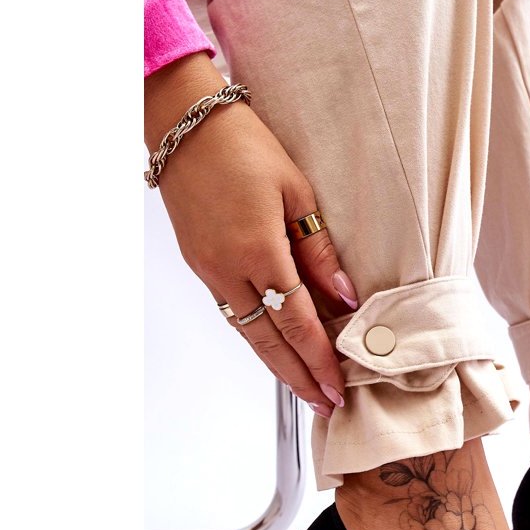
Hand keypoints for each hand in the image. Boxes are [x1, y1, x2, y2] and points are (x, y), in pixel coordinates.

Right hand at [145, 52, 358, 416]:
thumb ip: (320, 252)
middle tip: (325, 404)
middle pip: (268, 342)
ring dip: (276, 363)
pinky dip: (256, 336)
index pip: (296, 322)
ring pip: (246, 332)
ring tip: (304, 387)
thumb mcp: (297, 193)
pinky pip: (232, 311)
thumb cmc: (245, 147)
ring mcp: (208, 269)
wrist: (184, 124)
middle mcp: (227, 269)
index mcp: (258, 252)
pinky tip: (274, 348)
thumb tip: (345, 297)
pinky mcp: (198, 263)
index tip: (338, 386)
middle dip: (299, 377)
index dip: (319, 360)